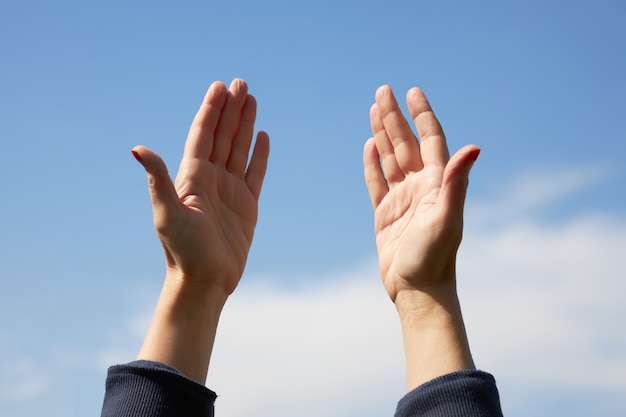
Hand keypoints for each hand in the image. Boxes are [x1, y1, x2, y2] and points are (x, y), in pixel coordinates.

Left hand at [132, 79, 269, 295]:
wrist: (204, 281)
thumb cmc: (182, 251)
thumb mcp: (167, 214)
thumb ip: (158, 179)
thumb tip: (138, 148)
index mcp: (192, 177)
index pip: (203, 135)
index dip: (211, 110)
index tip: (219, 87)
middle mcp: (211, 179)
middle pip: (223, 135)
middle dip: (231, 109)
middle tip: (241, 83)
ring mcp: (230, 191)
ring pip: (240, 149)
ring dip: (246, 124)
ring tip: (252, 100)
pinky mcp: (247, 205)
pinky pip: (255, 173)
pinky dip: (260, 154)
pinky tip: (262, 137)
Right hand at [363, 85, 478, 303]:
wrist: (418, 290)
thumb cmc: (434, 257)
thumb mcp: (446, 218)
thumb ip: (456, 181)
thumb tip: (473, 147)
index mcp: (436, 184)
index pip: (430, 140)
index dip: (423, 115)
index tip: (414, 92)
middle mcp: (420, 187)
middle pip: (406, 143)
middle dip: (395, 117)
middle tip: (383, 90)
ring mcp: (402, 200)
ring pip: (391, 158)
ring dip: (383, 133)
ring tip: (374, 109)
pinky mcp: (386, 214)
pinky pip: (377, 182)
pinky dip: (373, 164)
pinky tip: (370, 146)